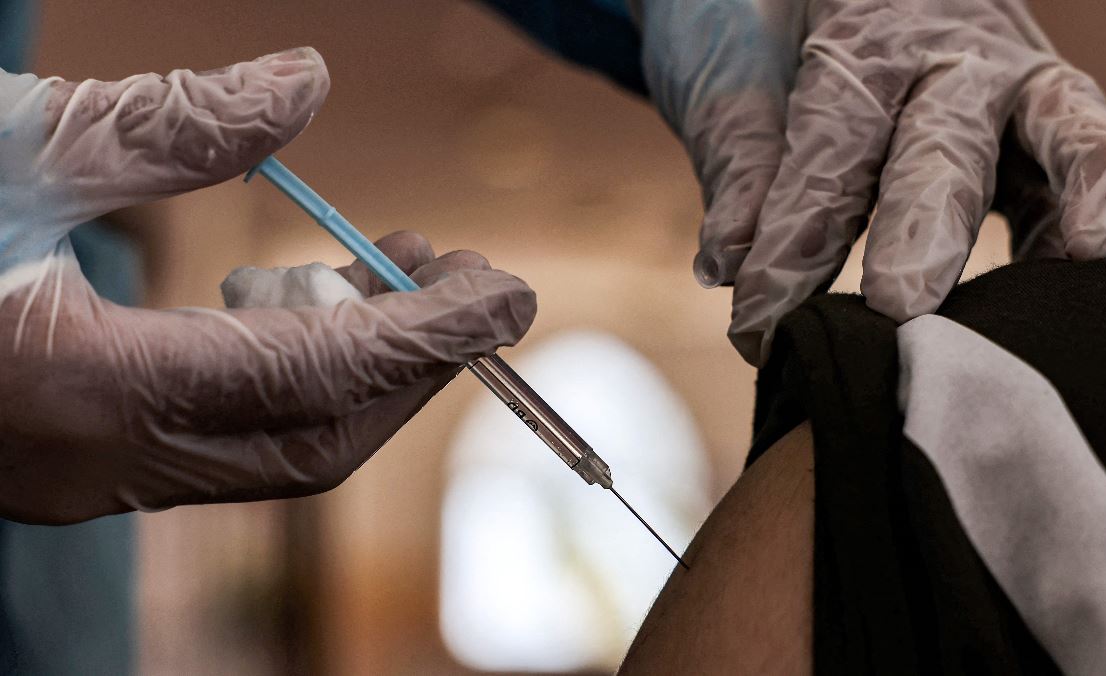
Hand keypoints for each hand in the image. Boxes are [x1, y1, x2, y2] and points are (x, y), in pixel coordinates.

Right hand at [0, 50, 536, 523]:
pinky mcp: (78, 460)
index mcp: (78, 392)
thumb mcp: (4, 146)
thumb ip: (163, 122)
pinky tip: (292, 302)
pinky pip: (223, 437)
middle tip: (470, 277)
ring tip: (393, 269)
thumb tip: (304, 83)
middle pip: (314, 436)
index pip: (315, 379)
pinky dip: (285, 375)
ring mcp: (83, 476)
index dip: (429, 337)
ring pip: (273, 446)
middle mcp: (90, 463)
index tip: (512, 295)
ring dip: (353, 365)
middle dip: (410, 361)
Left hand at [632, 0, 1105, 364]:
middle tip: (900, 300)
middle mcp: (953, 56)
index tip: (760, 320)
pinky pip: (1090, 165)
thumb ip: (742, 159)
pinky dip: (1085, 221)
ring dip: (1073, 205)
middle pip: (944, 148)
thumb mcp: (738, 66)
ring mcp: (1013, 86)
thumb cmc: (769, 19)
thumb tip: (727, 264)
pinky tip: (1065, 290)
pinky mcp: (1049, 122)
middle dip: (924, 229)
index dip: (796, 237)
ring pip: (1067, 135)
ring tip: (1086, 260)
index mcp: (866, 33)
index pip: (832, 145)